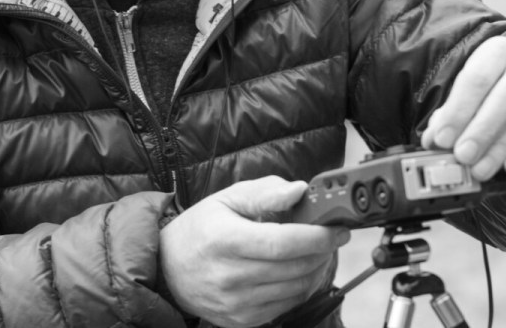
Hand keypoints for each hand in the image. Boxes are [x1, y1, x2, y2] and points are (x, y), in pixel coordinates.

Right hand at [159, 175, 349, 327]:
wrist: (168, 267)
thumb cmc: (202, 227)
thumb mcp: (228, 198)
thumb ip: (265, 192)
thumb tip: (299, 190)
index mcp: (226, 239)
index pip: (282, 243)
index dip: (316, 237)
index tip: (337, 229)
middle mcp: (230, 276)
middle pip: (294, 268)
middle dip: (322, 252)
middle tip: (332, 236)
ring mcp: (236, 303)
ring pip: (295, 290)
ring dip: (315, 269)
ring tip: (317, 251)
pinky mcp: (241, 320)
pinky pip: (285, 306)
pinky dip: (300, 288)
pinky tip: (299, 270)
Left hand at [421, 36, 505, 179]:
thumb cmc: (492, 85)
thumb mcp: (469, 90)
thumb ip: (450, 113)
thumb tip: (433, 141)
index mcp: (498, 49)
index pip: (476, 79)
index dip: (457, 112)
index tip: (442, 139)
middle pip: (505, 98)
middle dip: (481, 131)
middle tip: (462, 157)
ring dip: (501, 148)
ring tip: (480, 169)